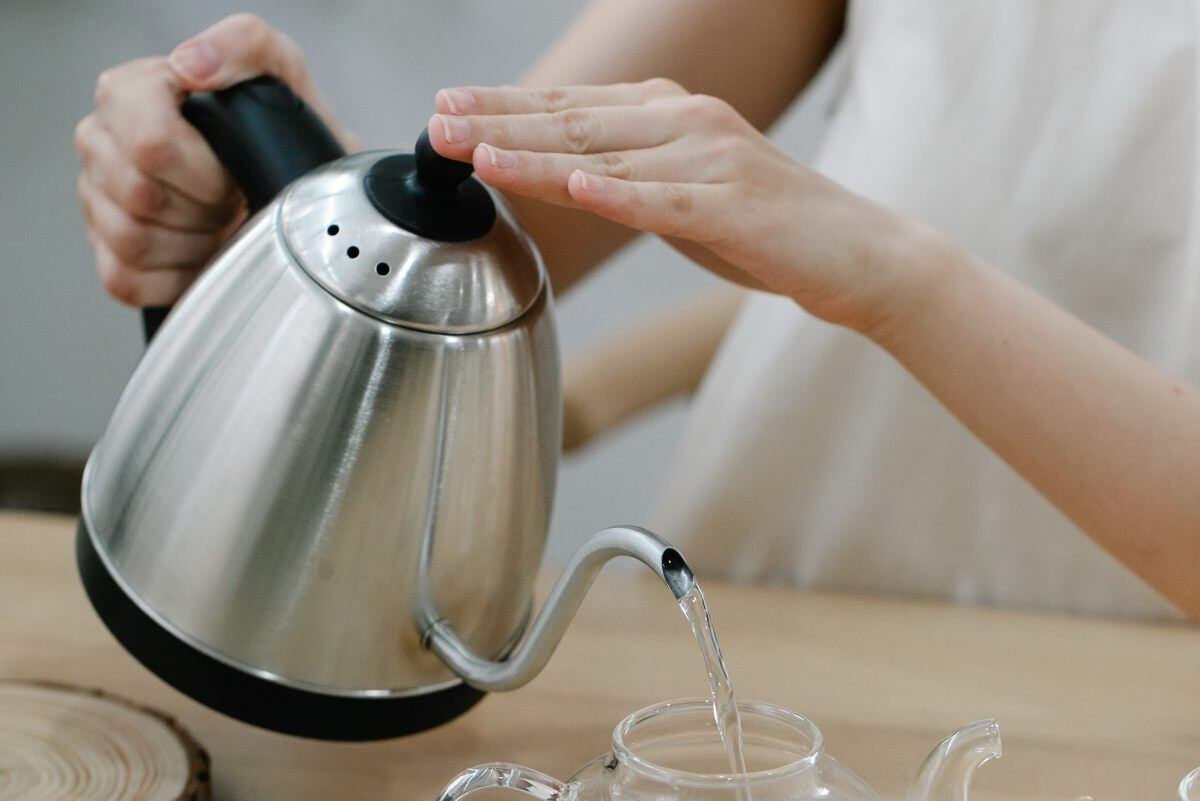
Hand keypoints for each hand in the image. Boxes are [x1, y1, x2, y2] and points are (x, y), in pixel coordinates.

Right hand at [74, 13, 354, 306]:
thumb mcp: (282, 73)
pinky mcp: (107, 253)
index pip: (148, 140)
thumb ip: (244, 46)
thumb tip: (192, 64)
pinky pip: (127, 279)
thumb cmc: (279, 133)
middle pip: (138, 194)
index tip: (231, 173)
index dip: (200, 169)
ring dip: (194, 241)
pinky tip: (201, 254)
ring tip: (218, 221)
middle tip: (230, 197)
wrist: (292, 190)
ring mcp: (99, 199)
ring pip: (132, 239)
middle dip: (203, 206)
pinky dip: (178, 276)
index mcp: (132, 93)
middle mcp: (104, 142)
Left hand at [428, 80, 932, 333]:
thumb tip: (557, 177)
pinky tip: (573, 186)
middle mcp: (690, 124)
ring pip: (609, 158)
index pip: (573, 107)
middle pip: (577, 122)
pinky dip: (618, 195)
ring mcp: (714, 162)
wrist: (859, 253)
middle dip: (499, 122)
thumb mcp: (684, 194)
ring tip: (478, 153)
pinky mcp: (737, 208)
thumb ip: (627, 177)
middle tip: (437, 124)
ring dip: (537, 155)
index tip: (447, 108)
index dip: (505, 107)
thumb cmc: (767, 228)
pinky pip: (667, 201)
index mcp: (674, 115)